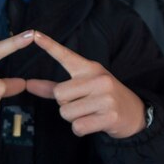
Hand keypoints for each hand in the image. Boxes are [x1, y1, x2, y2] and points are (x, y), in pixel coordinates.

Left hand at [26, 31, 146, 137]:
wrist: (135, 113)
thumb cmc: (103, 98)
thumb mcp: (84, 87)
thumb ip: (53, 87)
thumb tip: (28, 85)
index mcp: (90, 68)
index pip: (66, 55)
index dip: (49, 45)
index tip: (34, 34)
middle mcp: (99, 79)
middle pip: (59, 95)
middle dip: (65, 105)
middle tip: (83, 104)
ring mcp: (105, 97)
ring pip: (66, 113)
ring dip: (73, 119)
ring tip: (90, 113)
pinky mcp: (110, 116)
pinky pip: (78, 126)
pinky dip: (81, 130)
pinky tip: (94, 124)